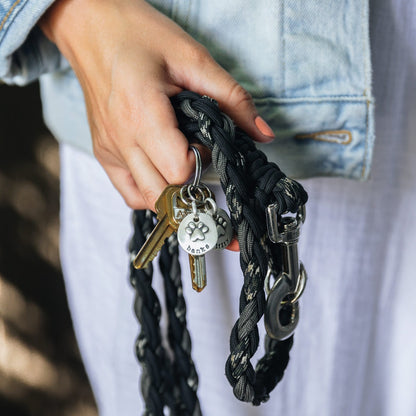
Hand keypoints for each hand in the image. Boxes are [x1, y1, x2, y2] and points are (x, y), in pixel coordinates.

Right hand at [40, 0, 274, 247]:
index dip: (201, 160)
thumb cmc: (138, 35)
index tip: (204, 139)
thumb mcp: (193, 58)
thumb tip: (263, 134)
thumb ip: (233, 98)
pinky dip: (150, 191)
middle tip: (194, 153)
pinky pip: (129, 192)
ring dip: (171, 192)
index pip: (179, 170)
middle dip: (188, 183)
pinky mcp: (103, 153)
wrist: (90, 28)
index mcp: (142, 114)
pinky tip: (161, 171)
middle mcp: (121, 140)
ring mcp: (109, 150)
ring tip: (178, 162)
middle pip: (163, 194)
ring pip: (146, 200)